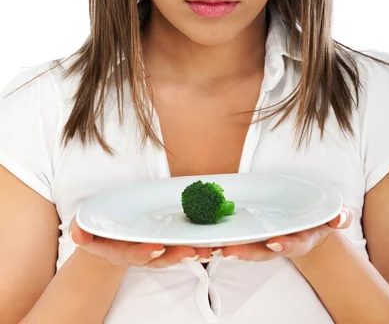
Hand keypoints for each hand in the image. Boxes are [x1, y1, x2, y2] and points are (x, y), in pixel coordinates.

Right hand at [69, 215, 212, 268]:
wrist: (108, 237)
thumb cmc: (99, 229)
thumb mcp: (85, 227)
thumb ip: (81, 229)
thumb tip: (78, 233)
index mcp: (121, 250)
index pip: (133, 254)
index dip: (144, 252)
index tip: (157, 247)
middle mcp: (141, 253)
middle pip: (160, 258)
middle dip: (176, 256)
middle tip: (193, 251)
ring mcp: (155, 248)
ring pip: (175, 253)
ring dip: (193, 252)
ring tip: (209, 249)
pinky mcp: (167, 240)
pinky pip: (183, 242)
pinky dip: (198, 243)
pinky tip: (214, 240)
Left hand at [212, 205, 353, 261]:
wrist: (306, 226)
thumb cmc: (318, 220)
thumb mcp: (333, 217)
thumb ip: (339, 217)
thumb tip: (341, 216)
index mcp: (297, 240)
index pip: (291, 245)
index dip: (283, 244)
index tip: (274, 242)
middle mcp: (277, 244)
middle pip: (259, 252)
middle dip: (243, 253)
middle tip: (226, 251)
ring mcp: (262, 241)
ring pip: (243, 247)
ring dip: (226, 248)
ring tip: (210, 247)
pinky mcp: (250, 234)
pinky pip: (235, 238)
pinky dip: (221, 239)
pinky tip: (206, 236)